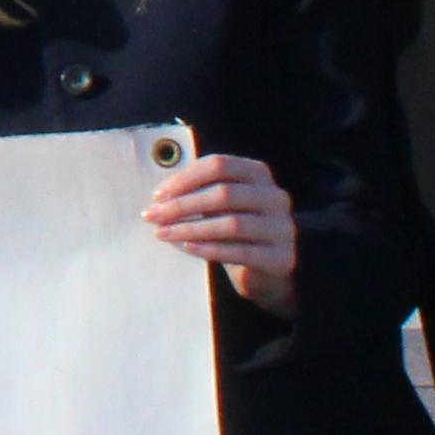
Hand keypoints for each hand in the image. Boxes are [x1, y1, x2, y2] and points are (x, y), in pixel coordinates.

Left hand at [142, 152, 296, 311]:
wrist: (269, 269)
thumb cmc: (235, 228)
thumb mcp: (221, 204)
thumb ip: (199, 192)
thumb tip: (159, 197)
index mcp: (258, 173)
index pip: (219, 165)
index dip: (185, 178)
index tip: (158, 195)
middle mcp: (275, 197)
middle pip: (224, 194)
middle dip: (182, 205)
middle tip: (153, 216)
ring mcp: (282, 228)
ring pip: (232, 224)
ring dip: (191, 229)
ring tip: (164, 233)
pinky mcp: (281, 258)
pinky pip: (241, 252)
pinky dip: (210, 249)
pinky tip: (188, 248)